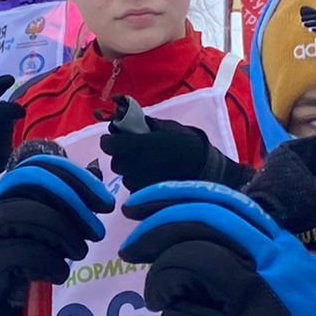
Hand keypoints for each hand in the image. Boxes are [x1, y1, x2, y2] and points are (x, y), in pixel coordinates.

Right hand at [0, 154, 112, 315]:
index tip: (106, 203)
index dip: (77, 178)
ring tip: (79, 254)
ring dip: (66, 235)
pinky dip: (52, 263)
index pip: (41, 166)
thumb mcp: (45, 225)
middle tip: (98, 233)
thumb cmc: (20, 256)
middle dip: (75, 205)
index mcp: (10, 189)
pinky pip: (27, 251)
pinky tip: (58, 274)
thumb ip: (66, 200)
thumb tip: (96, 171)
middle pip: (37, 183)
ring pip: (33, 213)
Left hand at [100, 114, 249, 192]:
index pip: (110, 145)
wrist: (207, 168)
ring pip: (124, 177)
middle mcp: (140, 164)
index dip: (109, 142)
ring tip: (145, 165)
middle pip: (116, 163)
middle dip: (121, 156)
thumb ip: (143, 124)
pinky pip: (134, 188)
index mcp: (144, 144)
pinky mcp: (149, 194)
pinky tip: (151, 175)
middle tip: (133, 152)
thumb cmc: (188, 144)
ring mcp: (143, 182)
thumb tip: (123, 122)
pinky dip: (138, 182)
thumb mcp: (167, 127)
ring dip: (130, 170)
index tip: (114, 139)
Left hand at [119, 182, 315, 315]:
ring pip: (185, 262)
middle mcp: (276, 264)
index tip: (138, 207)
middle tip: (129, 251)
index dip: (171, 196)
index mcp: (282, 249)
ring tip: (162, 303)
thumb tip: (180, 241)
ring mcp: (260, 303)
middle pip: (200, 221)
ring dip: (159, 284)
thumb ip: (243, 261)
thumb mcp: (281, 288)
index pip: (223, 202)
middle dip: (151, 230)